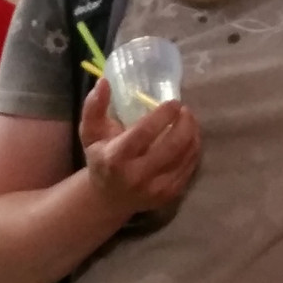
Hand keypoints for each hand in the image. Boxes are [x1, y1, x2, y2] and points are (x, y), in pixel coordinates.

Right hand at [81, 77, 200, 219]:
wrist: (108, 199)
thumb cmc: (100, 159)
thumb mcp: (90, 134)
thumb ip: (94, 107)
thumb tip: (104, 82)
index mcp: (115, 159)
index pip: (145, 132)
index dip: (164, 114)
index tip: (173, 103)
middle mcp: (135, 177)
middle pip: (173, 145)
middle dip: (185, 122)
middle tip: (184, 110)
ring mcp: (154, 189)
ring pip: (185, 155)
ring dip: (192, 133)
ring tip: (188, 122)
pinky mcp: (167, 196)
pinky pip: (189, 168)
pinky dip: (193, 150)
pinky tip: (189, 139)